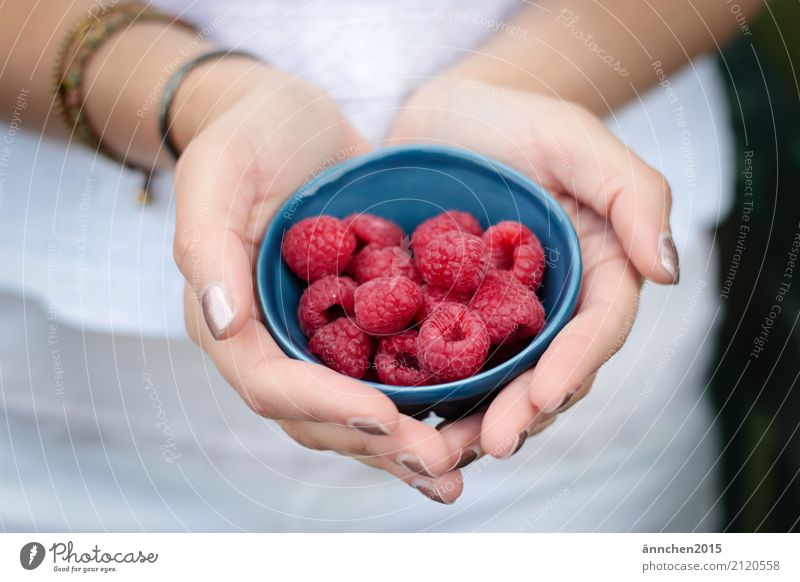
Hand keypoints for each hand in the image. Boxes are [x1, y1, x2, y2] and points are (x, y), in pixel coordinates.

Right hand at [173, 65, 462, 502]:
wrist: (290, 118)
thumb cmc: (248, 134)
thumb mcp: (217, 172)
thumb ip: (207, 246)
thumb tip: (224, 323)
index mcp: (229, 319)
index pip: (269, 383)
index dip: (324, 406)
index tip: (384, 417)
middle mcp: (272, 343)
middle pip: (318, 416)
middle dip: (378, 445)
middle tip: (441, 466)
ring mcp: (316, 340)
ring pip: (356, 412)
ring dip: (404, 447)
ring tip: (458, 469)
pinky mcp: (357, 327)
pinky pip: (387, 377)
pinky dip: (424, 408)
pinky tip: (466, 425)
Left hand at [389, 76, 677, 459]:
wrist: (444, 117)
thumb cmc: (515, 119)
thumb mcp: (575, 140)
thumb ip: (632, 195)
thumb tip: (667, 271)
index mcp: (593, 271)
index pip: (596, 329)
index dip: (574, 366)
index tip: (544, 398)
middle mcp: (548, 306)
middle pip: (546, 372)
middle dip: (521, 413)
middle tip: (492, 444)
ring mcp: (496, 318)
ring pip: (495, 383)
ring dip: (473, 424)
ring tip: (440, 454)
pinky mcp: (446, 317)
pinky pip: (441, 364)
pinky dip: (429, 397)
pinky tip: (404, 420)